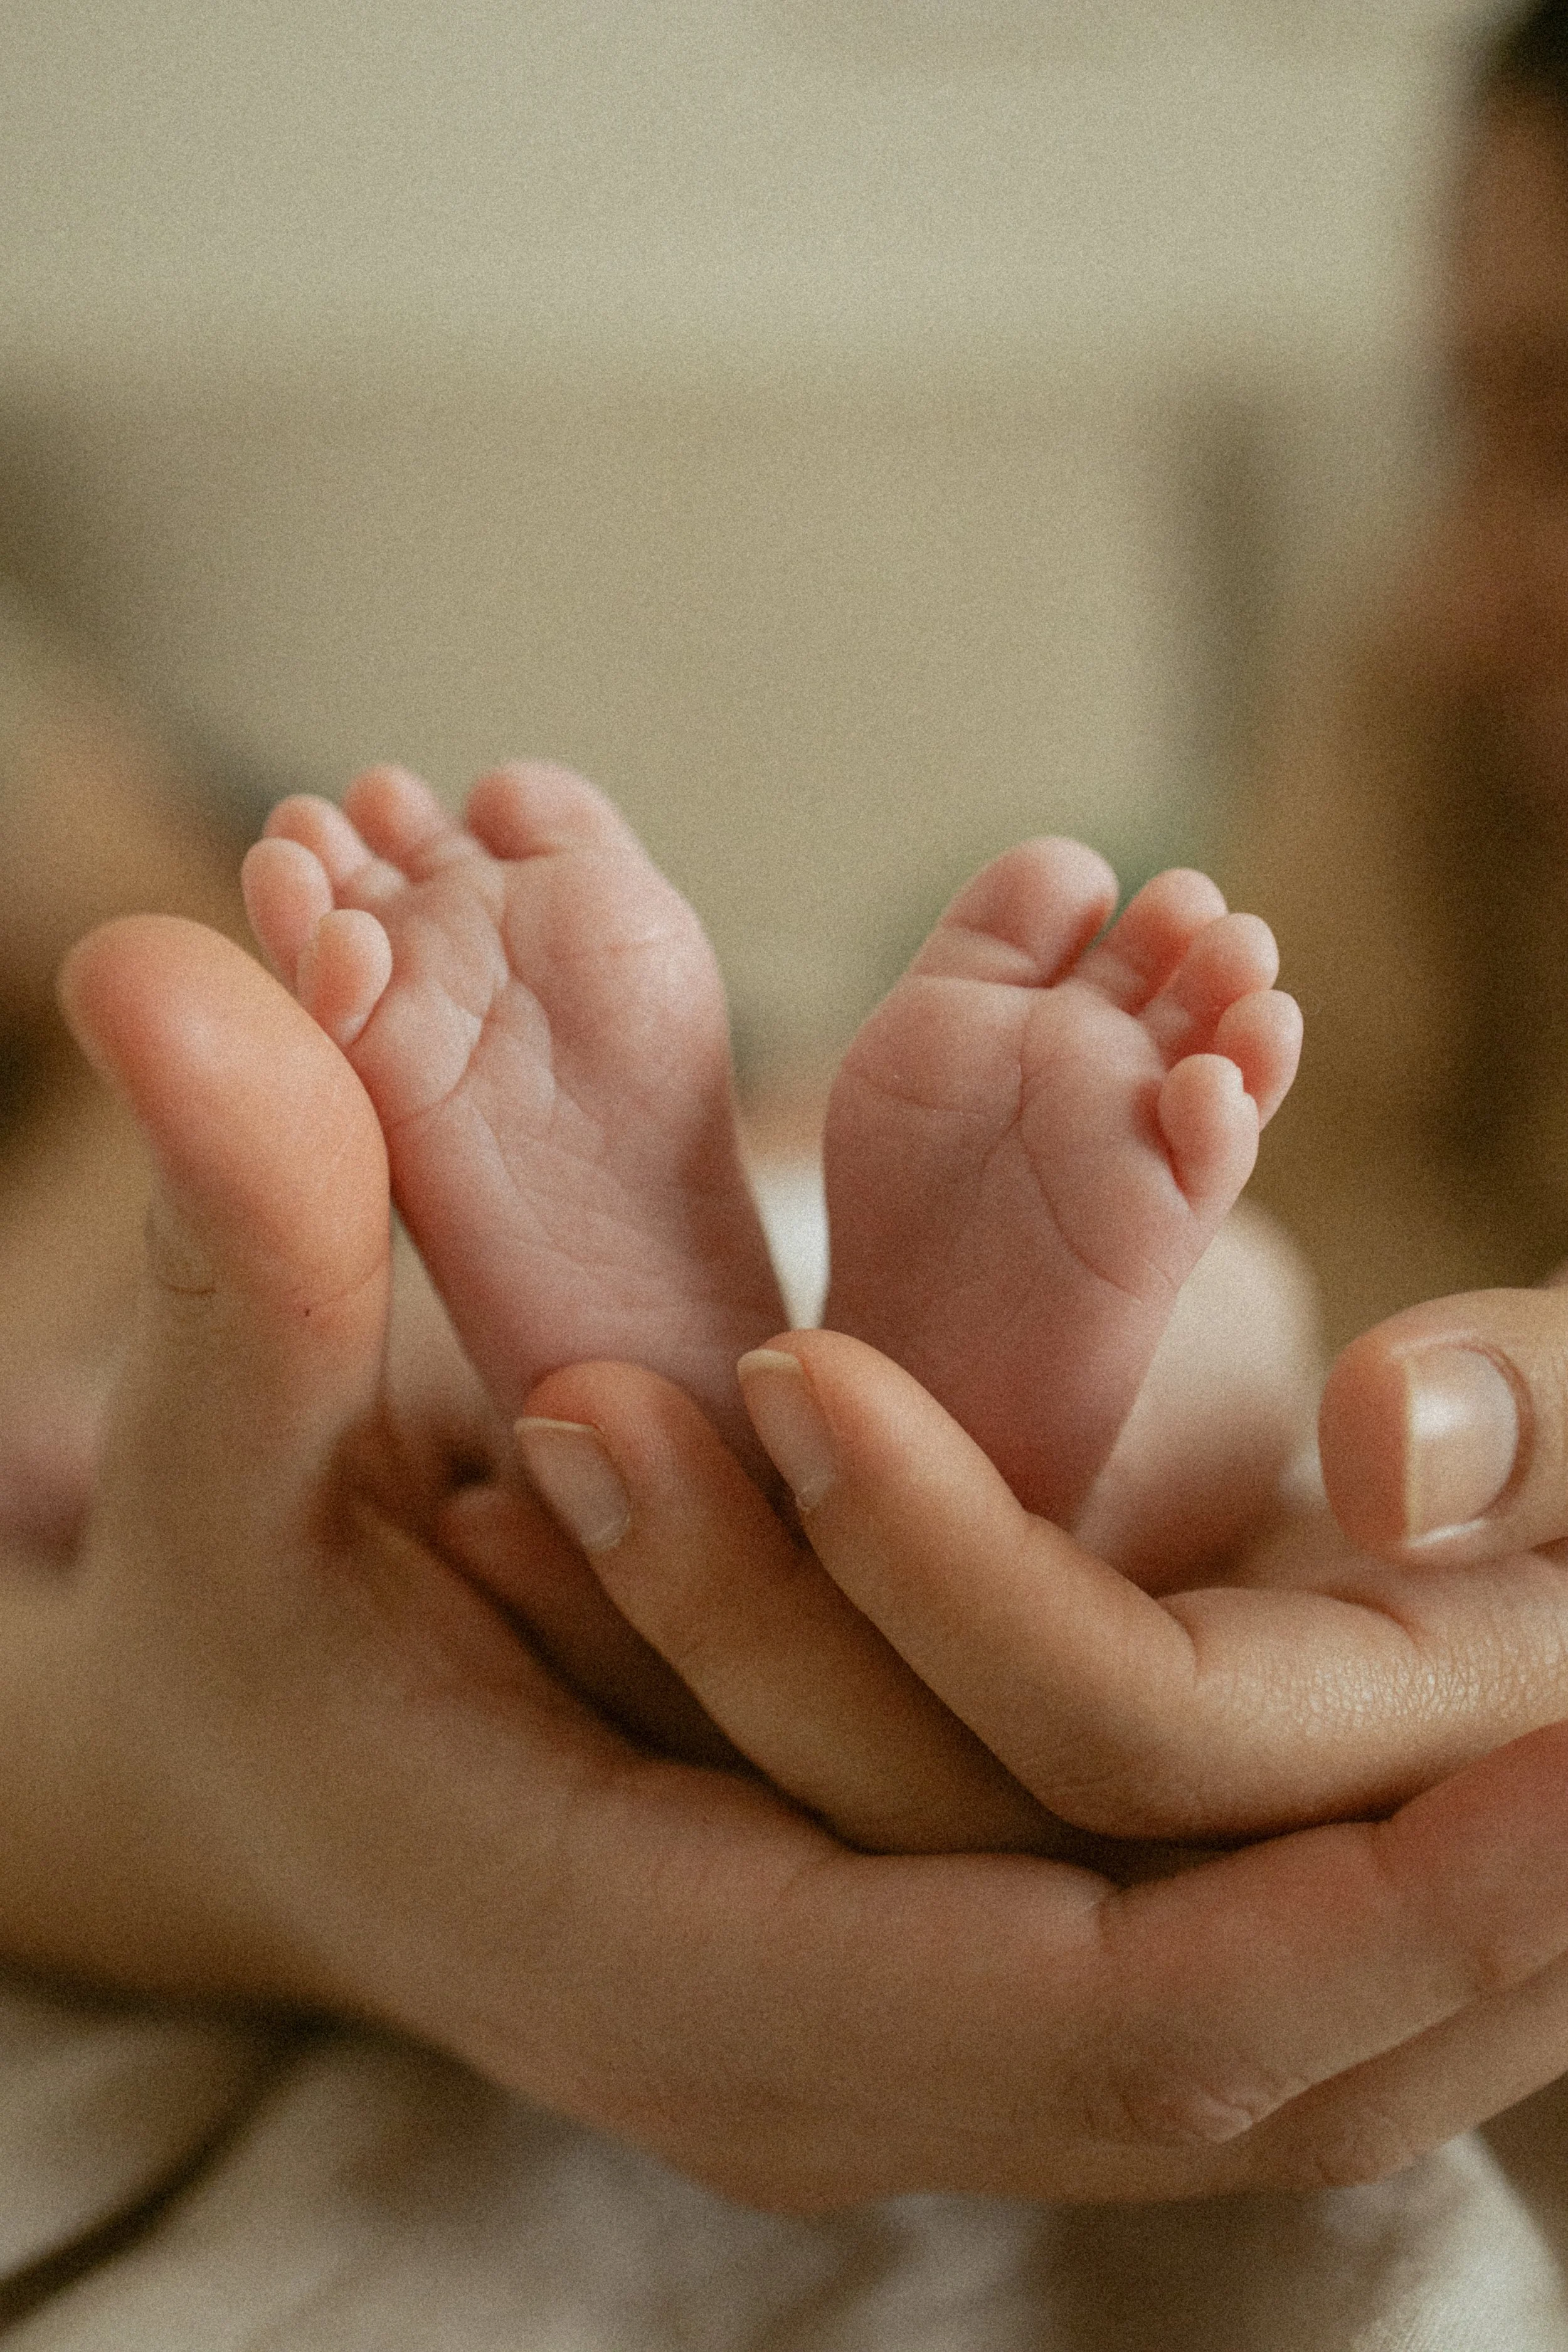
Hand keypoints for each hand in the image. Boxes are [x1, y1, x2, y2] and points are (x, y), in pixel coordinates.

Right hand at [15, 916, 1567, 2208]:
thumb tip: (167, 966)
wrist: (269, 1777)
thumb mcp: (224, 1453)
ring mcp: (907, 2044)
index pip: (1072, 2006)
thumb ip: (252, 1236)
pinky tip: (1529, 1802)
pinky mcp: (952, 1979)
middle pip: (1238, 2074)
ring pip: (1279, 2079)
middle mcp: (826, 2052)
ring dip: (1485, 1940)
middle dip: (1480, 1926)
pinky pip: (1239, 2026)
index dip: (1335, 1910)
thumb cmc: (248, 1622)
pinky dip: (1406, 1930)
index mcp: (661, 1953)